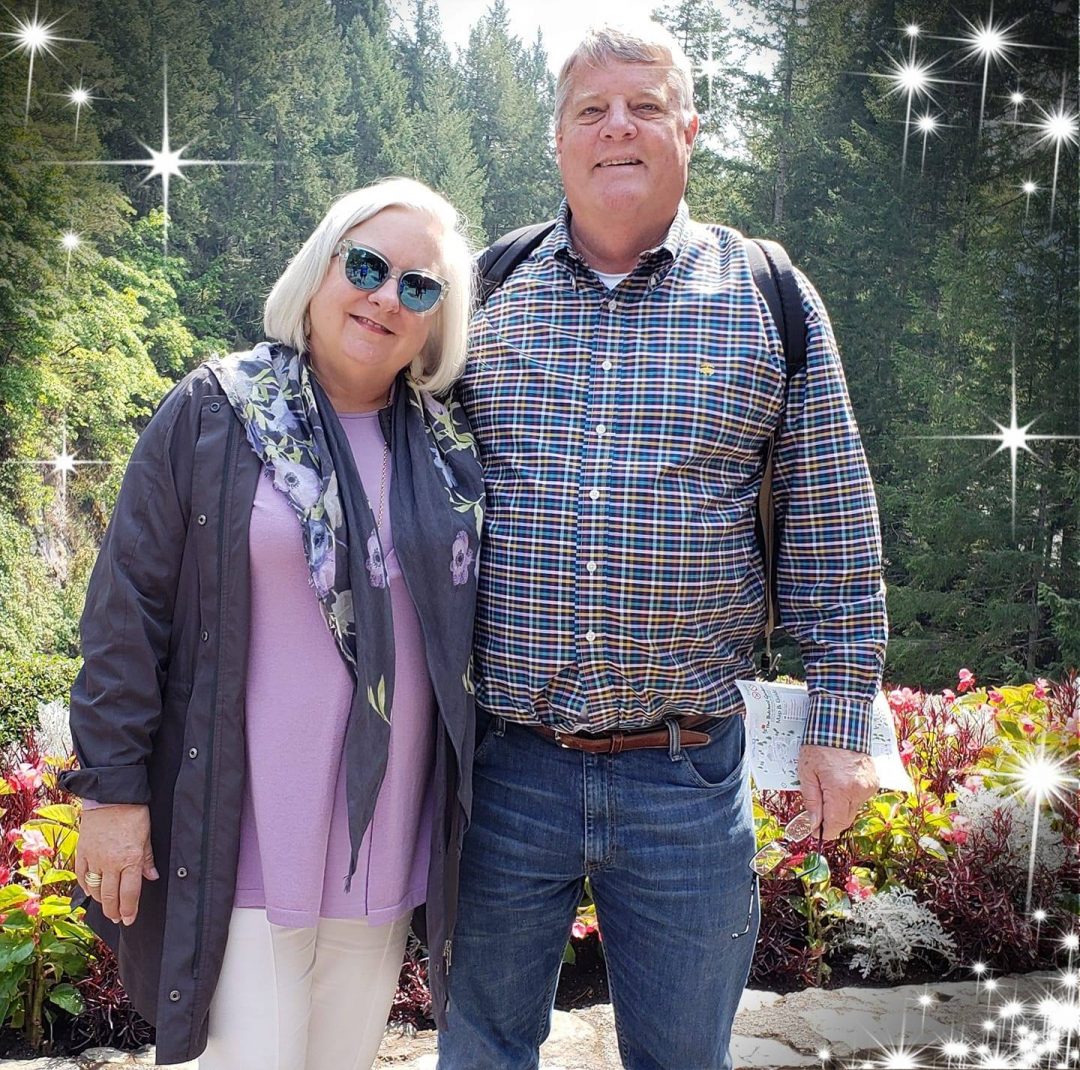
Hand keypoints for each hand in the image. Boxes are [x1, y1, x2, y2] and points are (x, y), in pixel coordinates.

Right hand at [75, 805, 157, 925]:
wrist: (111, 796)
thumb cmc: (133, 813)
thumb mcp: (147, 835)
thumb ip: (148, 859)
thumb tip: (152, 876)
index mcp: (131, 859)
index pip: (130, 893)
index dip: (130, 910)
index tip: (129, 919)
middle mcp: (111, 863)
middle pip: (111, 897)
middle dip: (115, 912)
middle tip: (118, 920)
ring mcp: (94, 859)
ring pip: (96, 890)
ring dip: (102, 902)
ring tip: (108, 908)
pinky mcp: (82, 853)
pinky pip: (82, 876)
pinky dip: (87, 887)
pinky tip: (92, 892)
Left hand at [797, 745, 878, 839]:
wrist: (842, 724)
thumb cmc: (820, 745)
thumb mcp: (806, 772)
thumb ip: (811, 800)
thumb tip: (813, 824)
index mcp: (840, 790)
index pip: (835, 825)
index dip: (823, 831)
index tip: (814, 831)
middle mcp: (858, 791)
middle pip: (845, 820)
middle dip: (830, 820)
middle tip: (817, 810)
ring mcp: (869, 787)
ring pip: (852, 810)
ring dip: (840, 807)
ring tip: (828, 787)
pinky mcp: (874, 782)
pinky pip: (860, 799)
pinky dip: (849, 797)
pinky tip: (840, 782)